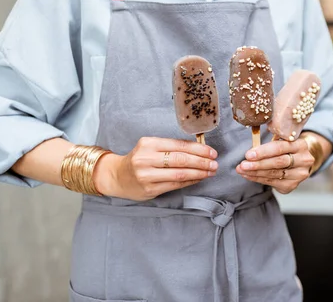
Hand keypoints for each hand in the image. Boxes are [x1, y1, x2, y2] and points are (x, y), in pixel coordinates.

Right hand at [93, 137, 217, 200]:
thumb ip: (171, 147)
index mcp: (148, 143)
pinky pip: (175, 185)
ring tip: (210, 172)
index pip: (179, 145)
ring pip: (180, 174)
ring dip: (199, 173)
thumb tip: (200, 149)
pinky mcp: (149, 189)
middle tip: (215, 163)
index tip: (212, 152)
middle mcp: (146, 158)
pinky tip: (199, 179)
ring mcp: (147, 175)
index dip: (198, 149)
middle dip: (202, 161)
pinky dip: (190, 181)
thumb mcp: (151, 147)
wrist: (117, 176)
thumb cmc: (139, 159)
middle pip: (181, 159)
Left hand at [236, 139, 314, 193]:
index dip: (263, 151)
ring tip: (242, 170)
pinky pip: (272, 182)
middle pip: (278, 162)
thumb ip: (270, 143)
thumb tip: (251, 149)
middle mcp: (303, 160)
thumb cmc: (286, 149)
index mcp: (300, 145)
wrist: (299, 162)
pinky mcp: (292, 185)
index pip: (280, 147)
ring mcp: (299, 174)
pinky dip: (258, 178)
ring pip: (274, 173)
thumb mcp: (283, 141)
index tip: (249, 154)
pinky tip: (248, 175)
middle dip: (258, 164)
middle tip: (243, 164)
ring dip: (255, 172)